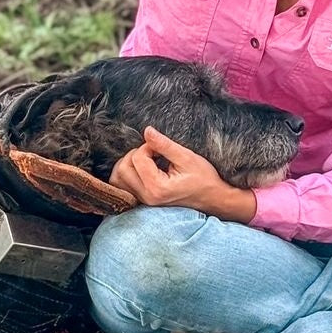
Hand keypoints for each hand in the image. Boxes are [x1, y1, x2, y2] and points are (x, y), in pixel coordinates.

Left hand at [109, 127, 257, 222]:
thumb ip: (164, 145)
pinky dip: (127, 174)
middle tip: (153, 153)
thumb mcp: (187, 157)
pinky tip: (142, 169)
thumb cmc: (204, 178)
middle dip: (135, 154)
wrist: (213, 198)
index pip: (137, 158)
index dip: (148, 146)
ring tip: (146, 160)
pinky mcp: (143, 201)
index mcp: (157, 188)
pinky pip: (123, 186)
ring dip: (128, 164)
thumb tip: (147, 131)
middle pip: (122, 169)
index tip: (162, 149)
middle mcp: (147, 197)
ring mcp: (144, 201)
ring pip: (117, 179)